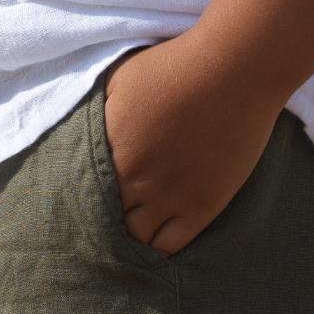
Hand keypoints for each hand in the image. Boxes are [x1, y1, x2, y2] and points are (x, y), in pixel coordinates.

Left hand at [101, 36, 281, 255]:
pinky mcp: (202, 206)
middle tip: (104, 223)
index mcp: (109, 149)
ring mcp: (169, 197)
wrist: (233, 71)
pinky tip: (156, 239)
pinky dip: (159, 248)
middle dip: (102, 224)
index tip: (82, 203)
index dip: (81, 201)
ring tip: (131, 232)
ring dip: (130, 238)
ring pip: (137, 240)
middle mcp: (134, 180)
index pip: (81, 194)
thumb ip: (96, 111)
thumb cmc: (175, 65)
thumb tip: (80, 130)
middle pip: (105, 222)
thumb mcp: (118, 78)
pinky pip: (171, 245)